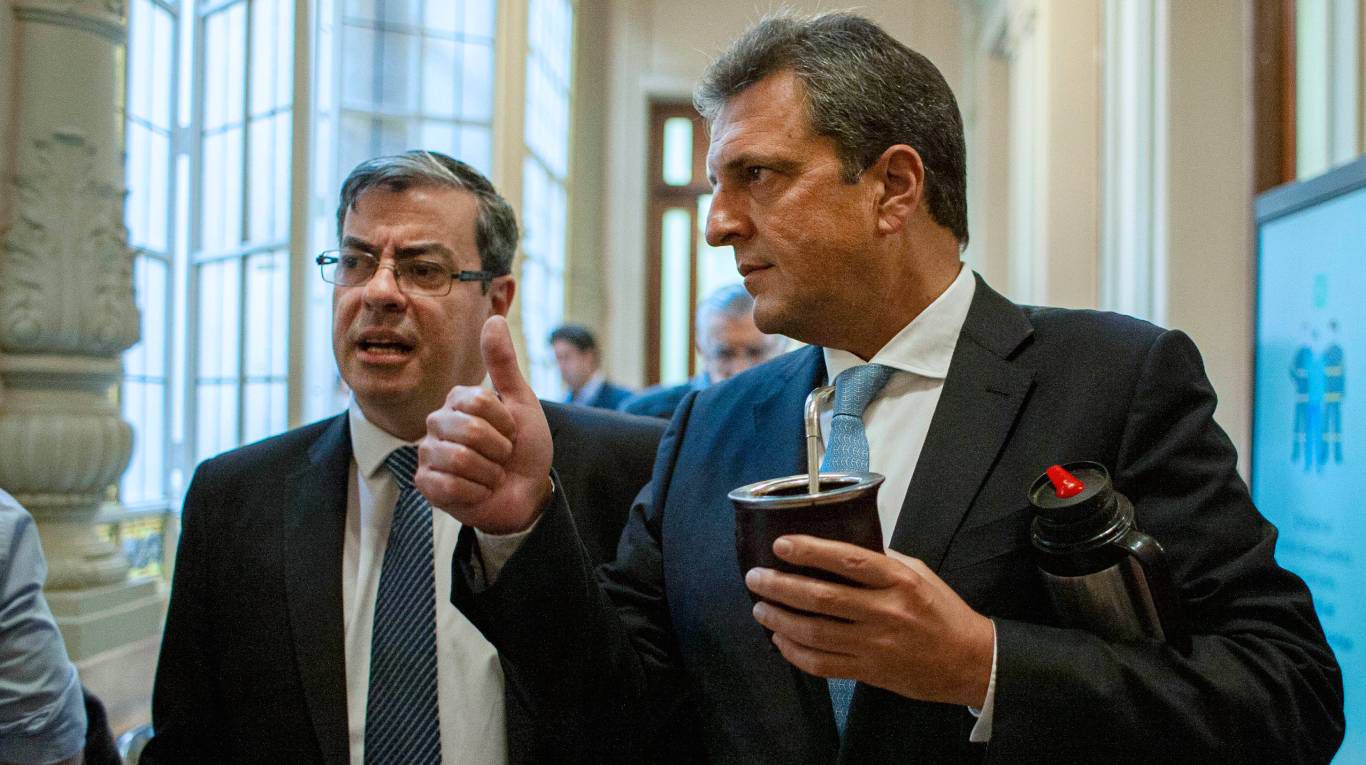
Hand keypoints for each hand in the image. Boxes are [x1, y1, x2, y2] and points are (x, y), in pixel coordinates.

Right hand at [415, 315, 552, 533]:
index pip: (480, 402)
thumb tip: (493, 318)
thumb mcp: (522, 403)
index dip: (506, 423)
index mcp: (458, 400)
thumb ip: (504, 363)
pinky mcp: (426, 484)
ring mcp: (428, 453)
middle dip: (500, 450)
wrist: (527, 492)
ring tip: (492, 474)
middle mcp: (438, 422)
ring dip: (490, 473)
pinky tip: (478, 491)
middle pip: (469, 431)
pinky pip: (448, 485)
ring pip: (460, 460)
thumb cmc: (524, 447)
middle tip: (502, 457)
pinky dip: (476, 492)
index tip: (511, 431)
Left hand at [744, 535, 993, 706]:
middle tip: (756, 578)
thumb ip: (880, 559)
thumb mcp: (918, 572)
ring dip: (780, 619)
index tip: (782, 545)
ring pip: (815, 632)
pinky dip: (795, 653)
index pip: (848, 561)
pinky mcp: (869, 671)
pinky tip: (780, 640)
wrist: (970, 661)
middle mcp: (885, 611)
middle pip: (822, 597)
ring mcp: (875, 644)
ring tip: (760, 607)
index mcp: (899, 581)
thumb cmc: (942, 612)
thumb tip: (839, 544)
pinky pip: (822, 664)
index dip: (810, 551)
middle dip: (780, 586)